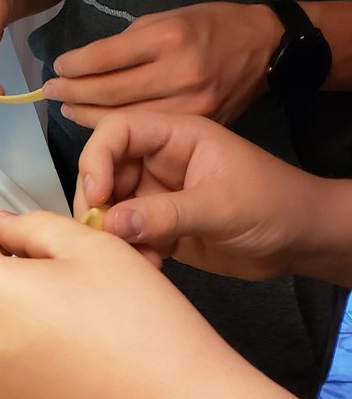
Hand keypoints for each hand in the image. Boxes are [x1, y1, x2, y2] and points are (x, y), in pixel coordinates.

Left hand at [49, 2, 281, 127]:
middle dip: (72, 93)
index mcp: (168, 37)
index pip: (104, 58)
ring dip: (86, 115)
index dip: (73, 66)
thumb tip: (86, 63)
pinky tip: (99, 122)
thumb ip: (128, 42)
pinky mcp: (197, 125)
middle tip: (50, 92)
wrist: (265, 47)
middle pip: (107, 92)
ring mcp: (189, 104)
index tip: (57, 68)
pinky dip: (117, 127)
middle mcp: (178, 73)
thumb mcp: (168, 17)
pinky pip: (146, 130)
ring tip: (66, 107)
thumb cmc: (211, 26)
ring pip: (123, 118)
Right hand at [73, 112, 319, 278]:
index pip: (117, 132)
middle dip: (97, 203)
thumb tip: (110, 224)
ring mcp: (157, 195)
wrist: (301, 241)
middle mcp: (159, 162)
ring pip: (111, 208)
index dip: (97, 159)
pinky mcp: (160, 227)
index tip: (98, 196)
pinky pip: (128, 236)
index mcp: (176, 137)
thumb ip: (166, 214)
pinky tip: (151, 265)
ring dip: (113, 235)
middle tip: (101, 235)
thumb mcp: (220, 207)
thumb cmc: (274, 205)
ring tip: (135, 257)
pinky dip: (130, 253)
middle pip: (104, 171)